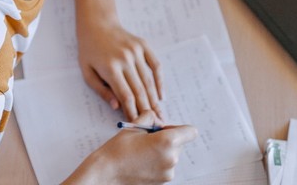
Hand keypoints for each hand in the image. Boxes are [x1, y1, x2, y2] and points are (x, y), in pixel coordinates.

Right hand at [65, 113, 197, 183]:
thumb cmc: (118, 149)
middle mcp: (172, 158)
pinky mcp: (163, 181)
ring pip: (172, 155)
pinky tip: (142, 161)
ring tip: (142, 151)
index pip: (191, 132)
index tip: (166, 129)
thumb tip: (159, 120)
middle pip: (180, 143)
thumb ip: (151, 117)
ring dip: (163, 151)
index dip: (180, 128)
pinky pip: (166, 166)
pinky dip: (158, 162)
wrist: (106, 173)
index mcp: (167, 141)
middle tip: (148, 139)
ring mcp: (168, 172)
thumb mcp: (135, 127)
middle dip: (168, 139)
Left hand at [77, 20, 163, 119]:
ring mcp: (136, 52)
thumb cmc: (89, 50)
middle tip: (154, 125)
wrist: (97, 23)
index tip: (137, 123)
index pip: (126, 95)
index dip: (133, 111)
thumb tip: (116, 106)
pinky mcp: (144, 46)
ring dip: (155, 99)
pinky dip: (160, 81)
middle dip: (147, 110)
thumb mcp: (87, 72)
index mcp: (110, 68)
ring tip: (160, 114)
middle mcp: (126, 60)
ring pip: (149, 80)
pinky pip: (156, 66)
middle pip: (140, 90)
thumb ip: (101, 90)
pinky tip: (161, 95)